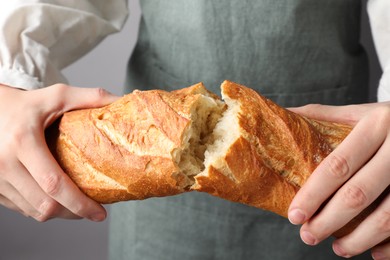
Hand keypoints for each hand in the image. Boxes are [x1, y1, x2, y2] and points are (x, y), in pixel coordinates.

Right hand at [0, 83, 117, 221]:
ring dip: (59, 213)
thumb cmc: (23, 103)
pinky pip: (20, 208)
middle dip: (73, 213)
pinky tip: (56, 200)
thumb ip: (90, 97)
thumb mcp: (56, 96)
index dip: (79, 203)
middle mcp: (4, 163)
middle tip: (94, 212)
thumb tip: (121, 101)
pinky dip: (41, 209)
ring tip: (78, 206)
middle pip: (44, 205)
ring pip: (32, 211)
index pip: (54, 184)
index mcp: (22, 142)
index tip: (100, 212)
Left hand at [288, 102, 389, 258]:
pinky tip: (375, 252)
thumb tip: (284, 117)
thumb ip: (325, 116)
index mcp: (377, 125)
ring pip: (388, 217)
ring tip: (339, 249)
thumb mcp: (363, 111)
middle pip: (359, 194)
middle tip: (308, 236)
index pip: (338, 165)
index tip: (295, 215)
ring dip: (360, 239)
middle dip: (329, 221)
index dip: (314, 194)